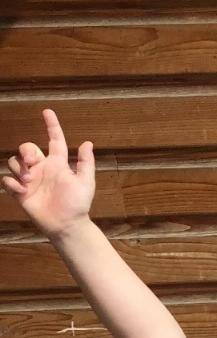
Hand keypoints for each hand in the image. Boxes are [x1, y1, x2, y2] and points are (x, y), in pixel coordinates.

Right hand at [3, 109, 94, 236]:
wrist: (67, 225)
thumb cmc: (78, 205)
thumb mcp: (85, 183)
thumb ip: (86, 163)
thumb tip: (87, 143)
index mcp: (57, 164)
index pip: (54, 140)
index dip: (51, 125)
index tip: (47, 112)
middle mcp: (42, 168)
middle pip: (26, 148)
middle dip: (25, 151)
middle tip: (31, 163)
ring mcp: (29, 180)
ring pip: (14, 162)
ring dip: (18, 168)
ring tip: (29, 181)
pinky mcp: (20, 192)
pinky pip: (7, 180)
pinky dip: (11, 183)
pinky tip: (22, 192)